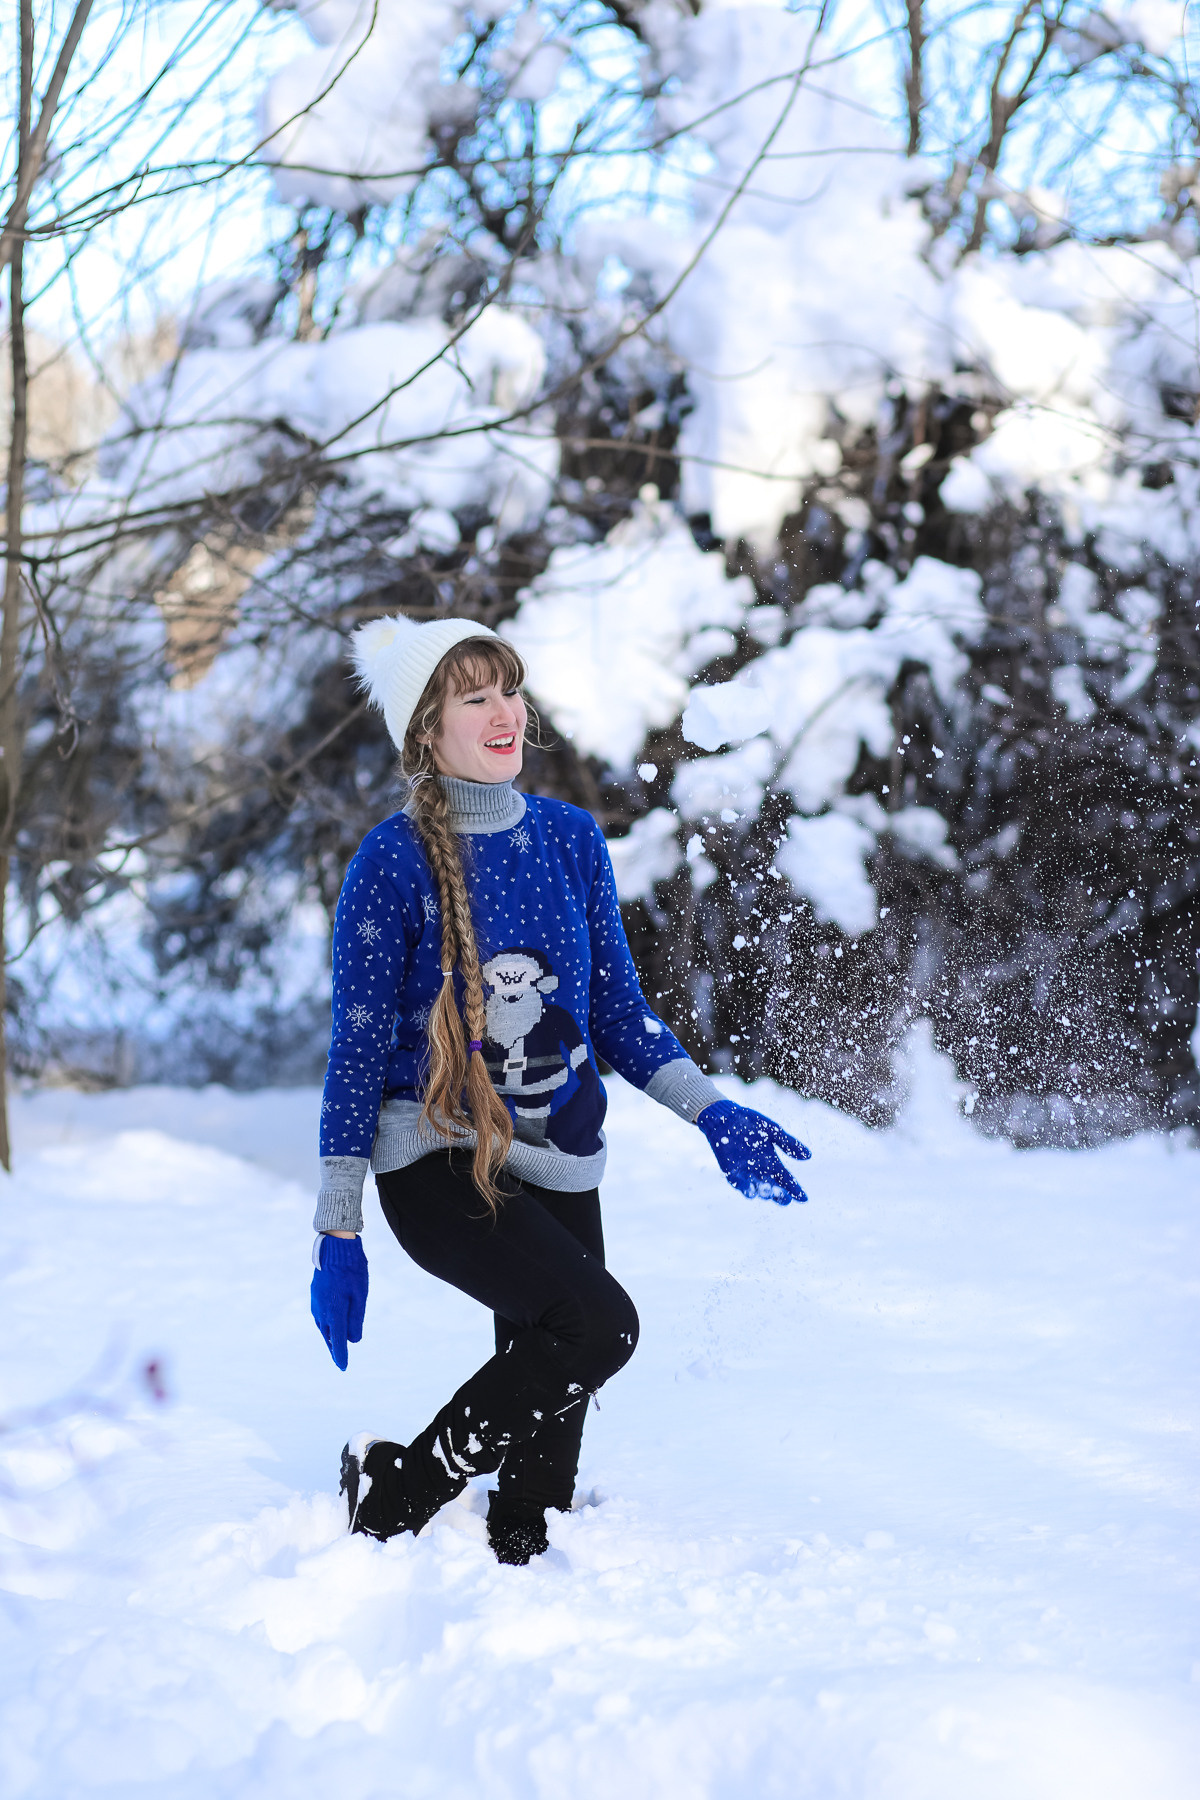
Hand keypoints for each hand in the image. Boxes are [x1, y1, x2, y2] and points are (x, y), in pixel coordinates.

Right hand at [311, 1234, 367, 1369]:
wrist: (335, 1249)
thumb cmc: (352, 1271)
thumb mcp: (360, 1296)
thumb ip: (356, 1320)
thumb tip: (353, 1340)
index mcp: (335, 1313)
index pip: (338, 1342)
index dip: (341, 1356)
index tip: (343, 1368)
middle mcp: (322, 1311)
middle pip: (329, 1337)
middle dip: (335, 1349)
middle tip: (339, 1361)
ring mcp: (316, 1303)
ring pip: (323, 1327)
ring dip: (329, 1336)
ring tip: (335, 1344)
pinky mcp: (315, 1296)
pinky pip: (320, 1316)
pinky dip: (326, 1324)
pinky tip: (330, 1324)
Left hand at [697, 1099, 809, 1204]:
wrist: (726, 1116)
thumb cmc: (750, 1122)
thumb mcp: (772, 1131)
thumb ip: (788, 1143)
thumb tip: (808, 1156)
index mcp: (772, 1162)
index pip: (786, 1179)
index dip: (795, 1189)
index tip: (803, 1198)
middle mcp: (760, 1171)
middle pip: (773, 1189)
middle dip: (779, 1196)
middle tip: (785, 1198)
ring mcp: (745, 1173)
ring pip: (757, 1189)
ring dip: (763, 1193)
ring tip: (769, 1193)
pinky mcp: (731, 1171)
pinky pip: (738, 1183)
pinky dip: (745, 1188)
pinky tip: (751, 1191)